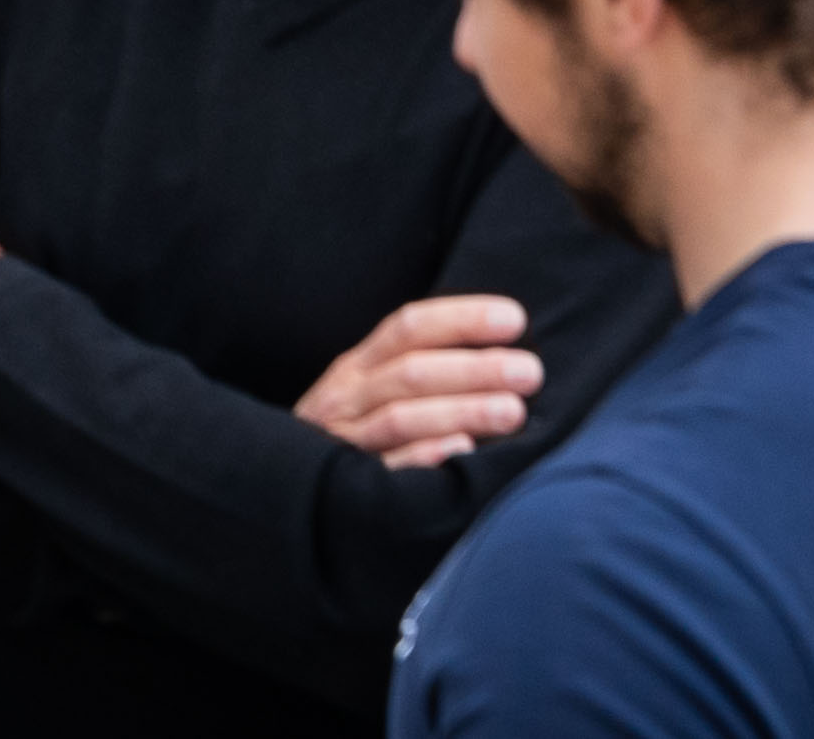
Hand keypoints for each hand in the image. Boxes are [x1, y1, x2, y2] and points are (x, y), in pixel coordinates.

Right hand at [294, 292, 545, 469]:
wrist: (283, 495)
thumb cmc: (354, 437)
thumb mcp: (371, 393)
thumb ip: (420, 372)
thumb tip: (503, 356)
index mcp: (358, 366)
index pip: (409, 328)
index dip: (461, 319)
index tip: (515, 319)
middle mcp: (347, 397)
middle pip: (410, 372)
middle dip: (474, 368)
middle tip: (530, 373)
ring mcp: (343, 441)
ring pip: (400, 417)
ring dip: (459, 410)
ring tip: (512, 412)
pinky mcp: (346, 487)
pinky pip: (385, 469)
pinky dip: (423, 457)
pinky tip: (463, 452)